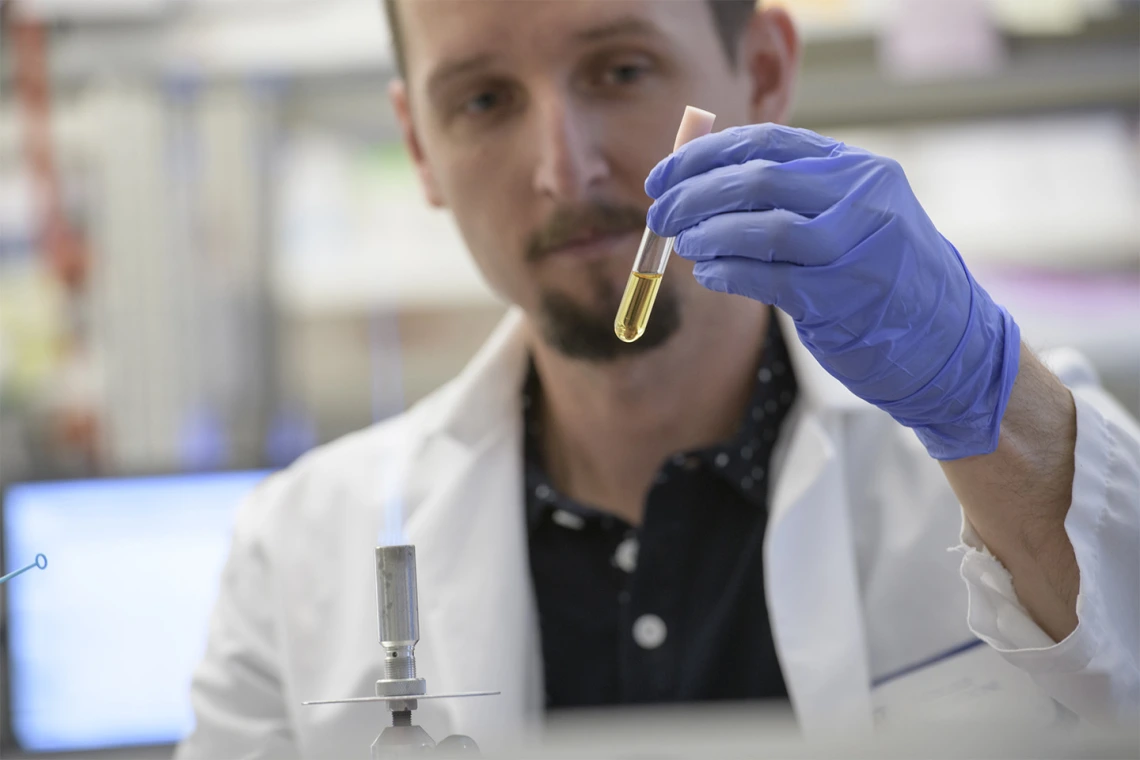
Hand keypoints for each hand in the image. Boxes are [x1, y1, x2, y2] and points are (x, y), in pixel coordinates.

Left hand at [645, 124, 1020, 459]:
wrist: (948, 341)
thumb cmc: (883, 276)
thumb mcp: (848, 216)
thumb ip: (788, 196)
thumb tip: (702, 184)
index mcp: (856, 169)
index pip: (765, 143)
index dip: (703, 157)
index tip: (663, 176)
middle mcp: (860, 197)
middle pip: (756, 180)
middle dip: (694, 196)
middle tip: (660, 214)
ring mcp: (856, 247)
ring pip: (761, 227)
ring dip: (706, 234)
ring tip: (682, 242)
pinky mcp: (843, 297)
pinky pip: (767, 277)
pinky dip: (726, 271)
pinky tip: (707, 271)